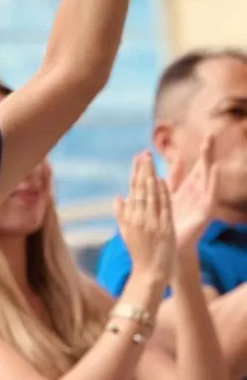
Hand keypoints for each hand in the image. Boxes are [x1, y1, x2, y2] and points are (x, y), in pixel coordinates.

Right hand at [114, 151, 175, 280]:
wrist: (149, 273)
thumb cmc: (138, 254)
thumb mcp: (125, 233)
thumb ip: (121, 214)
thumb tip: (118, 196)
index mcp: (129, 217)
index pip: (132, 190)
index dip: (135, 173)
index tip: (137, 159)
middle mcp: (139, 217)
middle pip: (141, 188)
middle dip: (143, 169)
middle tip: (145, 153)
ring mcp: (152, 222)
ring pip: (151, 194)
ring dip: (151, 176)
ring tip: (151, 161)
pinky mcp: (165, 228)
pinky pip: (163, 207)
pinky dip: (162, 193)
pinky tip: (162, 180)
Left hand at [169, 135, 217, 255]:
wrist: (171, 244)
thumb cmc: (169, 221)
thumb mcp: (166, 197)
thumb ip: (168, 180)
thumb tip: (168, 160)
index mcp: (188, 189)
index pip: (195, 167)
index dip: (201, 151)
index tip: (205, 135)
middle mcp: (197, 193)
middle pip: (204, 168)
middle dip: (207, 152)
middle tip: (211, 134)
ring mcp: (203, 202)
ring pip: (207, 178)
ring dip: (209, 162)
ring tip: (210, 147)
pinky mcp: (205, 211)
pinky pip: (210, 194)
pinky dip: (212, 181)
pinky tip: (214, 170)